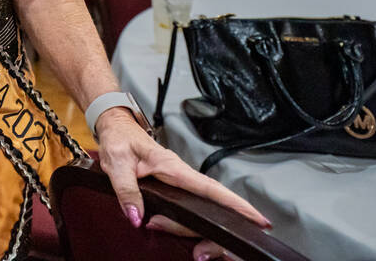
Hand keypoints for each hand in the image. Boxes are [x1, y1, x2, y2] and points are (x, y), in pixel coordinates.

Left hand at [95, 109, 269, 258]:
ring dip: (189, 230)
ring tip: (167, 234)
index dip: (236, 204)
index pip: (211, 188)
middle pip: (208, 207)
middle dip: (207, 232)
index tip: (259, 219)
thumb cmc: (119, 140)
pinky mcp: (174, 188)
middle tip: (198, 252)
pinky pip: (188, 208)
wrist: (116, 128)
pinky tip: (175, 230)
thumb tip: (136, 216)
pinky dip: (184, 224)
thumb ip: (127, 190)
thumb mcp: (117, 163)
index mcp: (173, 168)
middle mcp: (181, 175)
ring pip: (197, 211)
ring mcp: (179, 183)